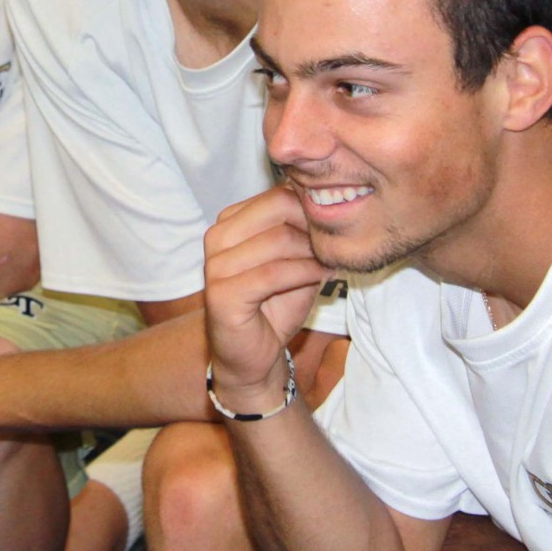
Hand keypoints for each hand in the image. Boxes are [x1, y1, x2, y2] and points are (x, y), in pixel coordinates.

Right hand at [202, 186, 328, 409]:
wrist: (252, 355)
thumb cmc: (274, 305)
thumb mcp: (295, 259)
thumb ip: (303, 230)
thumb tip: (332, 201)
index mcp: (229, 222)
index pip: (277, 194)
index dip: (313, 208)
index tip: (336, 229)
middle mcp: (217, 237)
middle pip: (277, 208)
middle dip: (313, 226)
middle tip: (334, 246)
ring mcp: (215, 265)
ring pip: (279, 239)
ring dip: (313, 252)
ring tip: (330, 263)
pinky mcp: (221, 294)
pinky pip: (273, 273)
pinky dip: (305, 273)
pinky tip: (321, 277)